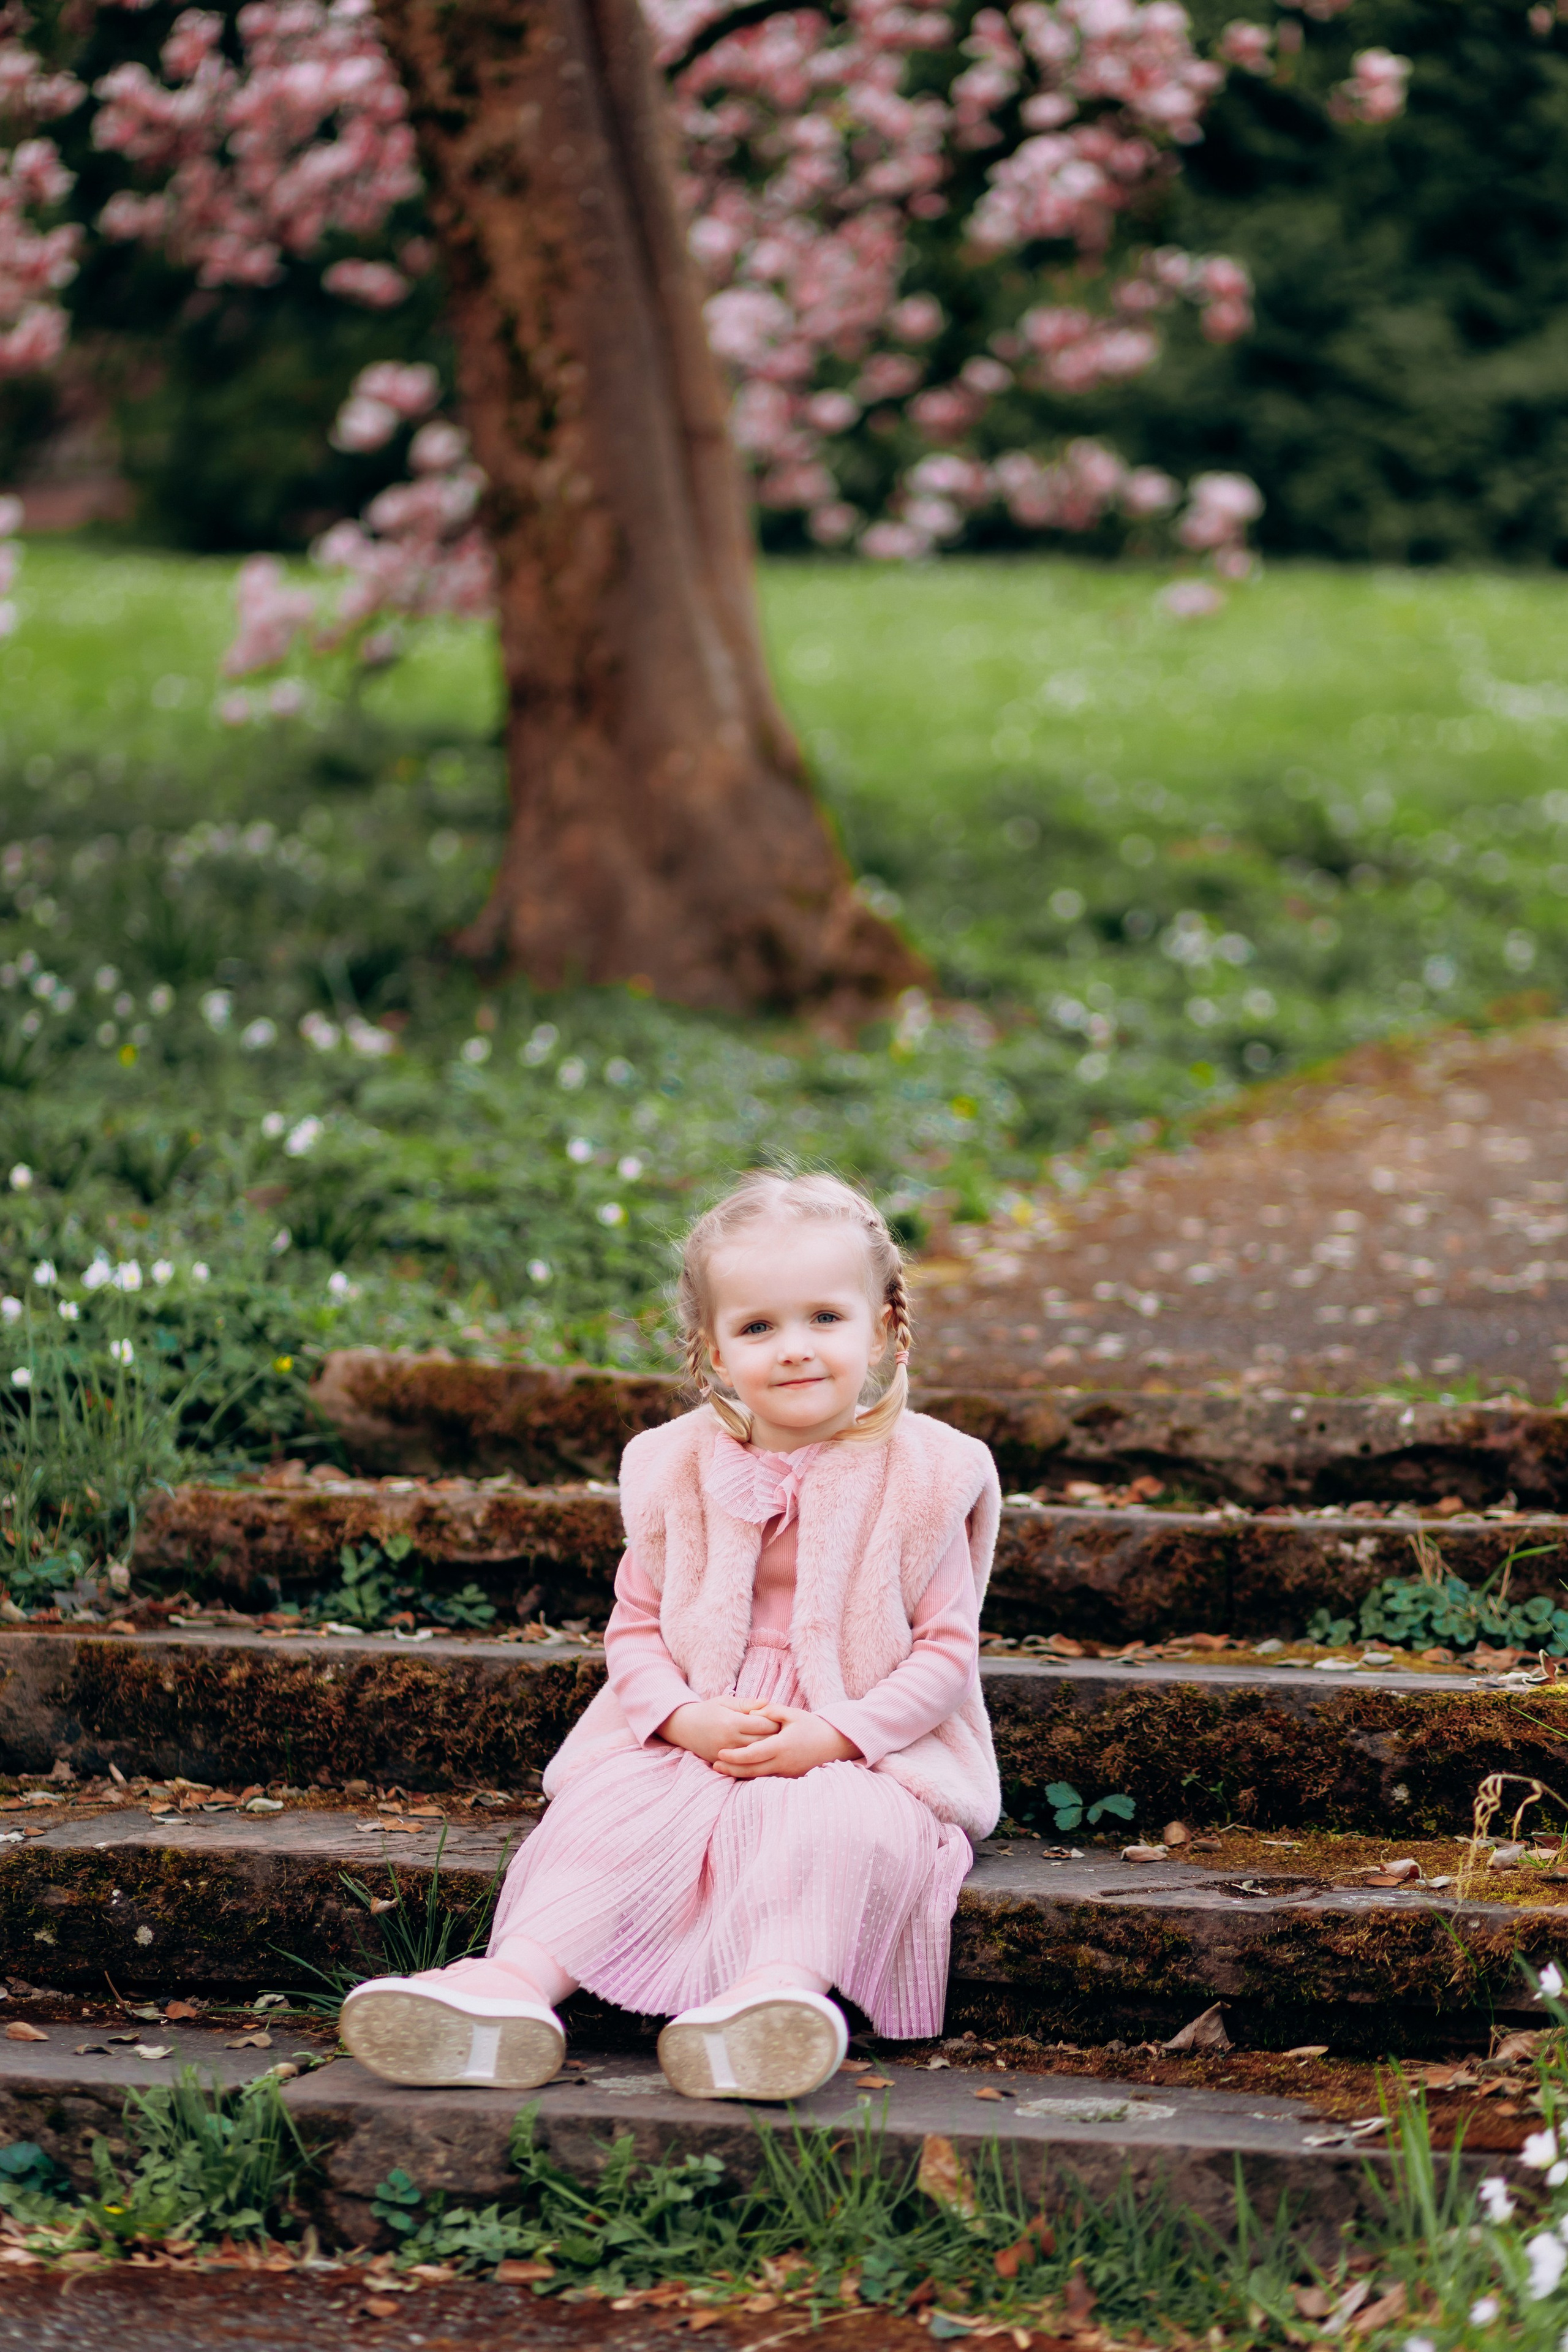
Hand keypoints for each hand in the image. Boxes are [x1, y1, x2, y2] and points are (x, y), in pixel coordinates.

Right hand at [659, 1698, 777, 1763]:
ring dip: (767, 1750)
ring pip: (756, 1756)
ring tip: (775, 1743)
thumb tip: (768, 1701)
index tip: (781, 1719)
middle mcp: (730, 1741)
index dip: (776, 1722)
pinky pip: (745, 1765)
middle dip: (776, 1737)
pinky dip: (756, 1761)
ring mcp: (727, 1755)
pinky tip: (762, 1755)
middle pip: (763, 1742)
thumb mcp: (725, 1702)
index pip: (764, 1725)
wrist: (684, 1727)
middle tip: (783, 1733)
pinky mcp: (723, 1764)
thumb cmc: (707, 1711)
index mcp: (732, 1722)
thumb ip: (747, 1703)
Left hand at [713, 1703, 859, 1778]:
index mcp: (781, 1746)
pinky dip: (753, 1776)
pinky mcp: (789, 1777)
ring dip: (740, 1774)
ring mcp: (786, 1773)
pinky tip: (741, 1772)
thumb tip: (752, 1714)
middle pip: (751, 1770)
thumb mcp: (792, 1714)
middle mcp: (782, 1763)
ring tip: (723, 1770)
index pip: (753, 1754)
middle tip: (714, 1765)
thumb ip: (771, 1712)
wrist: (834, 1744)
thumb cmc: (812, 1726)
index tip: (720, 1753)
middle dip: (732, 1769)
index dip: (735, 1756)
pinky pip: (767, 1778)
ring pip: (758, 1777)